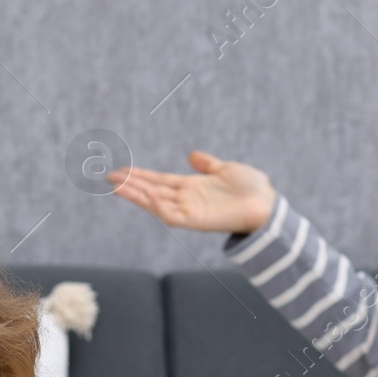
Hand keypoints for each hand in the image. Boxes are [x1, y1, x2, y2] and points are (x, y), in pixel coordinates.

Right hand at [110, 150, 276, 235]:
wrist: (268, 204)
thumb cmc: (252, 188)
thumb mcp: (226, 169)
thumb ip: (207, 165)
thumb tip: (192, 156)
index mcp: (192, 187)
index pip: (159, 181)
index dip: (141, 176)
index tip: (121, 170)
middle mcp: (187, 200)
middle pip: (152, 191)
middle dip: (131, 184)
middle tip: (109, 176)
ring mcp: (190, 211)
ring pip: (156, 204)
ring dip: (136, 194)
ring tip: (117, 185)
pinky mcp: (197, 221)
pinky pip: (172, 215)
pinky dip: (159, 206)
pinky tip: (147, 194)